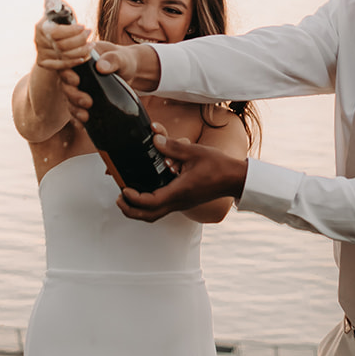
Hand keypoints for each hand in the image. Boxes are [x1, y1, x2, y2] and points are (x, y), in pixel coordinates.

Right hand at [34, 15, 91, 73]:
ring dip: (81, 51)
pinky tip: (84, 57)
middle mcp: (39, 40)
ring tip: (92, 45)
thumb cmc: (60, 23)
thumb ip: (59, 6)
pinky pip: (60, 66)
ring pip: (63, 56)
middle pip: (61, 45)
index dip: (71, 31)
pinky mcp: (44, 62)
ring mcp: (41, 52)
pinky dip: (73, 62)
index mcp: (42, 26)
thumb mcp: (61, 13)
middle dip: (79, 40)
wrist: (52, 39)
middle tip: (89, 33)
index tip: (83, 27)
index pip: (56, 32)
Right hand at [61, 41, 162, 124]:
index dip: (67, 74)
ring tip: (85, 117)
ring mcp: (79, 87)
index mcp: (80, 59)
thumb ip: (112, 60)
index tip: (76, 81)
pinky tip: (82, 126)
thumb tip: (101, 67)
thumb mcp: (121, 58)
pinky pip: (76, 109)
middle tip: (87, 102)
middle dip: (74, 95)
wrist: (130, 71)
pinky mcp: (84, 98)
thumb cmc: (124, 60)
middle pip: (66, 85)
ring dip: (75, 109)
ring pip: (69, 99)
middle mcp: (75, 73)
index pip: (67, 65)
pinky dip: (77, 119)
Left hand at [116, 134, 247, 221]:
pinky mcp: (183, 201)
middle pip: (148, 216)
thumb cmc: (218, 166)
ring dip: (138, 209)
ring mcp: (181, 203)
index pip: (151, 202)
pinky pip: (162, 208)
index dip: (134, 198)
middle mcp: (179, 201)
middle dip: (130, 210)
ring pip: (154, 214)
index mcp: (180, 191)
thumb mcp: (194, 152)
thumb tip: (155, 139)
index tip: (123, 189)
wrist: (235, 178)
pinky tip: (144, 191)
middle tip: (119, 197)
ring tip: (126, 196)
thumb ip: (173, 146)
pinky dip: (148, 204)